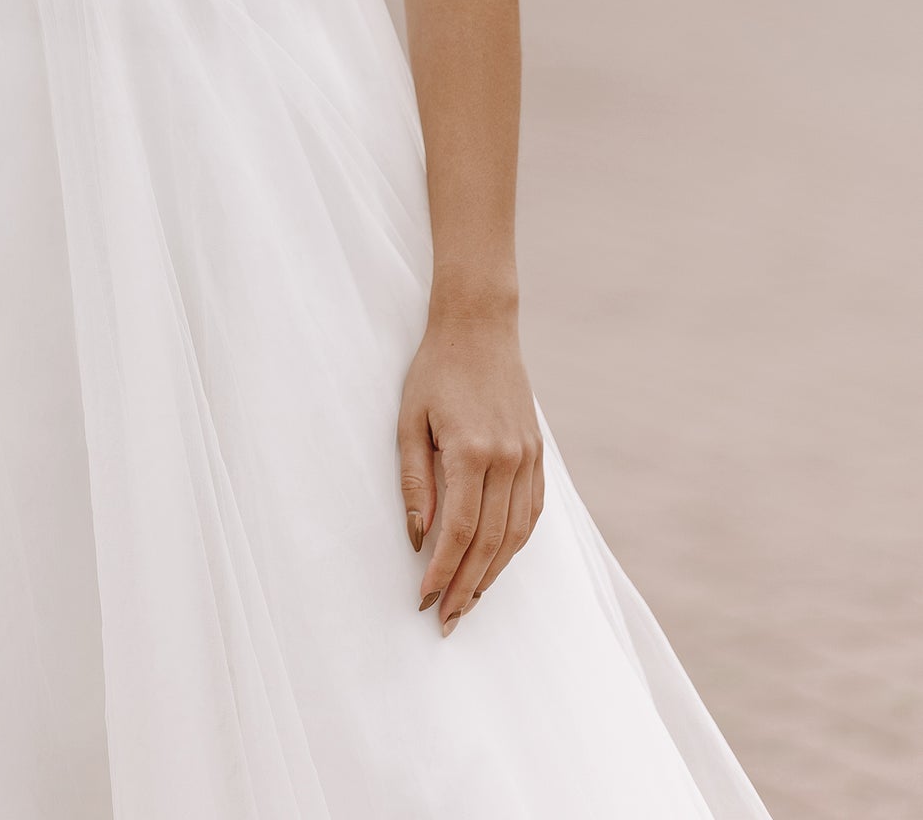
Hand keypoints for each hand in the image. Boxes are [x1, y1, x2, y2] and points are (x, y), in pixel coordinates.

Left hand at [397, 310, 542, 632]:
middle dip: (466, 588)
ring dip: (492, 575)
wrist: (480, 328)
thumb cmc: (435, 371)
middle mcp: (507, 459)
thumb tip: (418, 537)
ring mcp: (528, 458)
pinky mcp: (538, 455)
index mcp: (471, 451)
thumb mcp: (410, 421)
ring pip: (515, 536)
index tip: (424, 600)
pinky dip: (514, 545)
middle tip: (446, 620)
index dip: (442, 571)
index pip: (459, 531)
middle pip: (490, 543)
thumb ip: (415, 482)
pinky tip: (496, 563)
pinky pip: (531, 514)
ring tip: (468, 602)